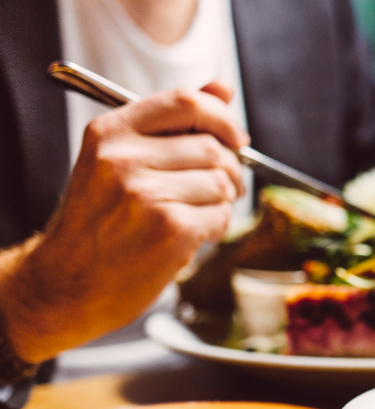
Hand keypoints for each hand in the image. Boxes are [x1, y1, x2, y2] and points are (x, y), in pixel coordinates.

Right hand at [0, 82, 246, 362]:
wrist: (66, 284)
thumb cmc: (98, 222)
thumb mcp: (119, 162)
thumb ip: (172, 123)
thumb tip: (223, 87)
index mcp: (110, 132)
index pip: (186, 102)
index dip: (223, 118)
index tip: (236, 139)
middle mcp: (124, 158)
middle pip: (214, 147)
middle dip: (231, 170)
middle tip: (222, 188)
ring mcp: (146, 194)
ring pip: (221, 183)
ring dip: (221, 203)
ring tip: (195, 216)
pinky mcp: (169, 228)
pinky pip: (220, 216)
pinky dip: (215, 228)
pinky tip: (190, 237)